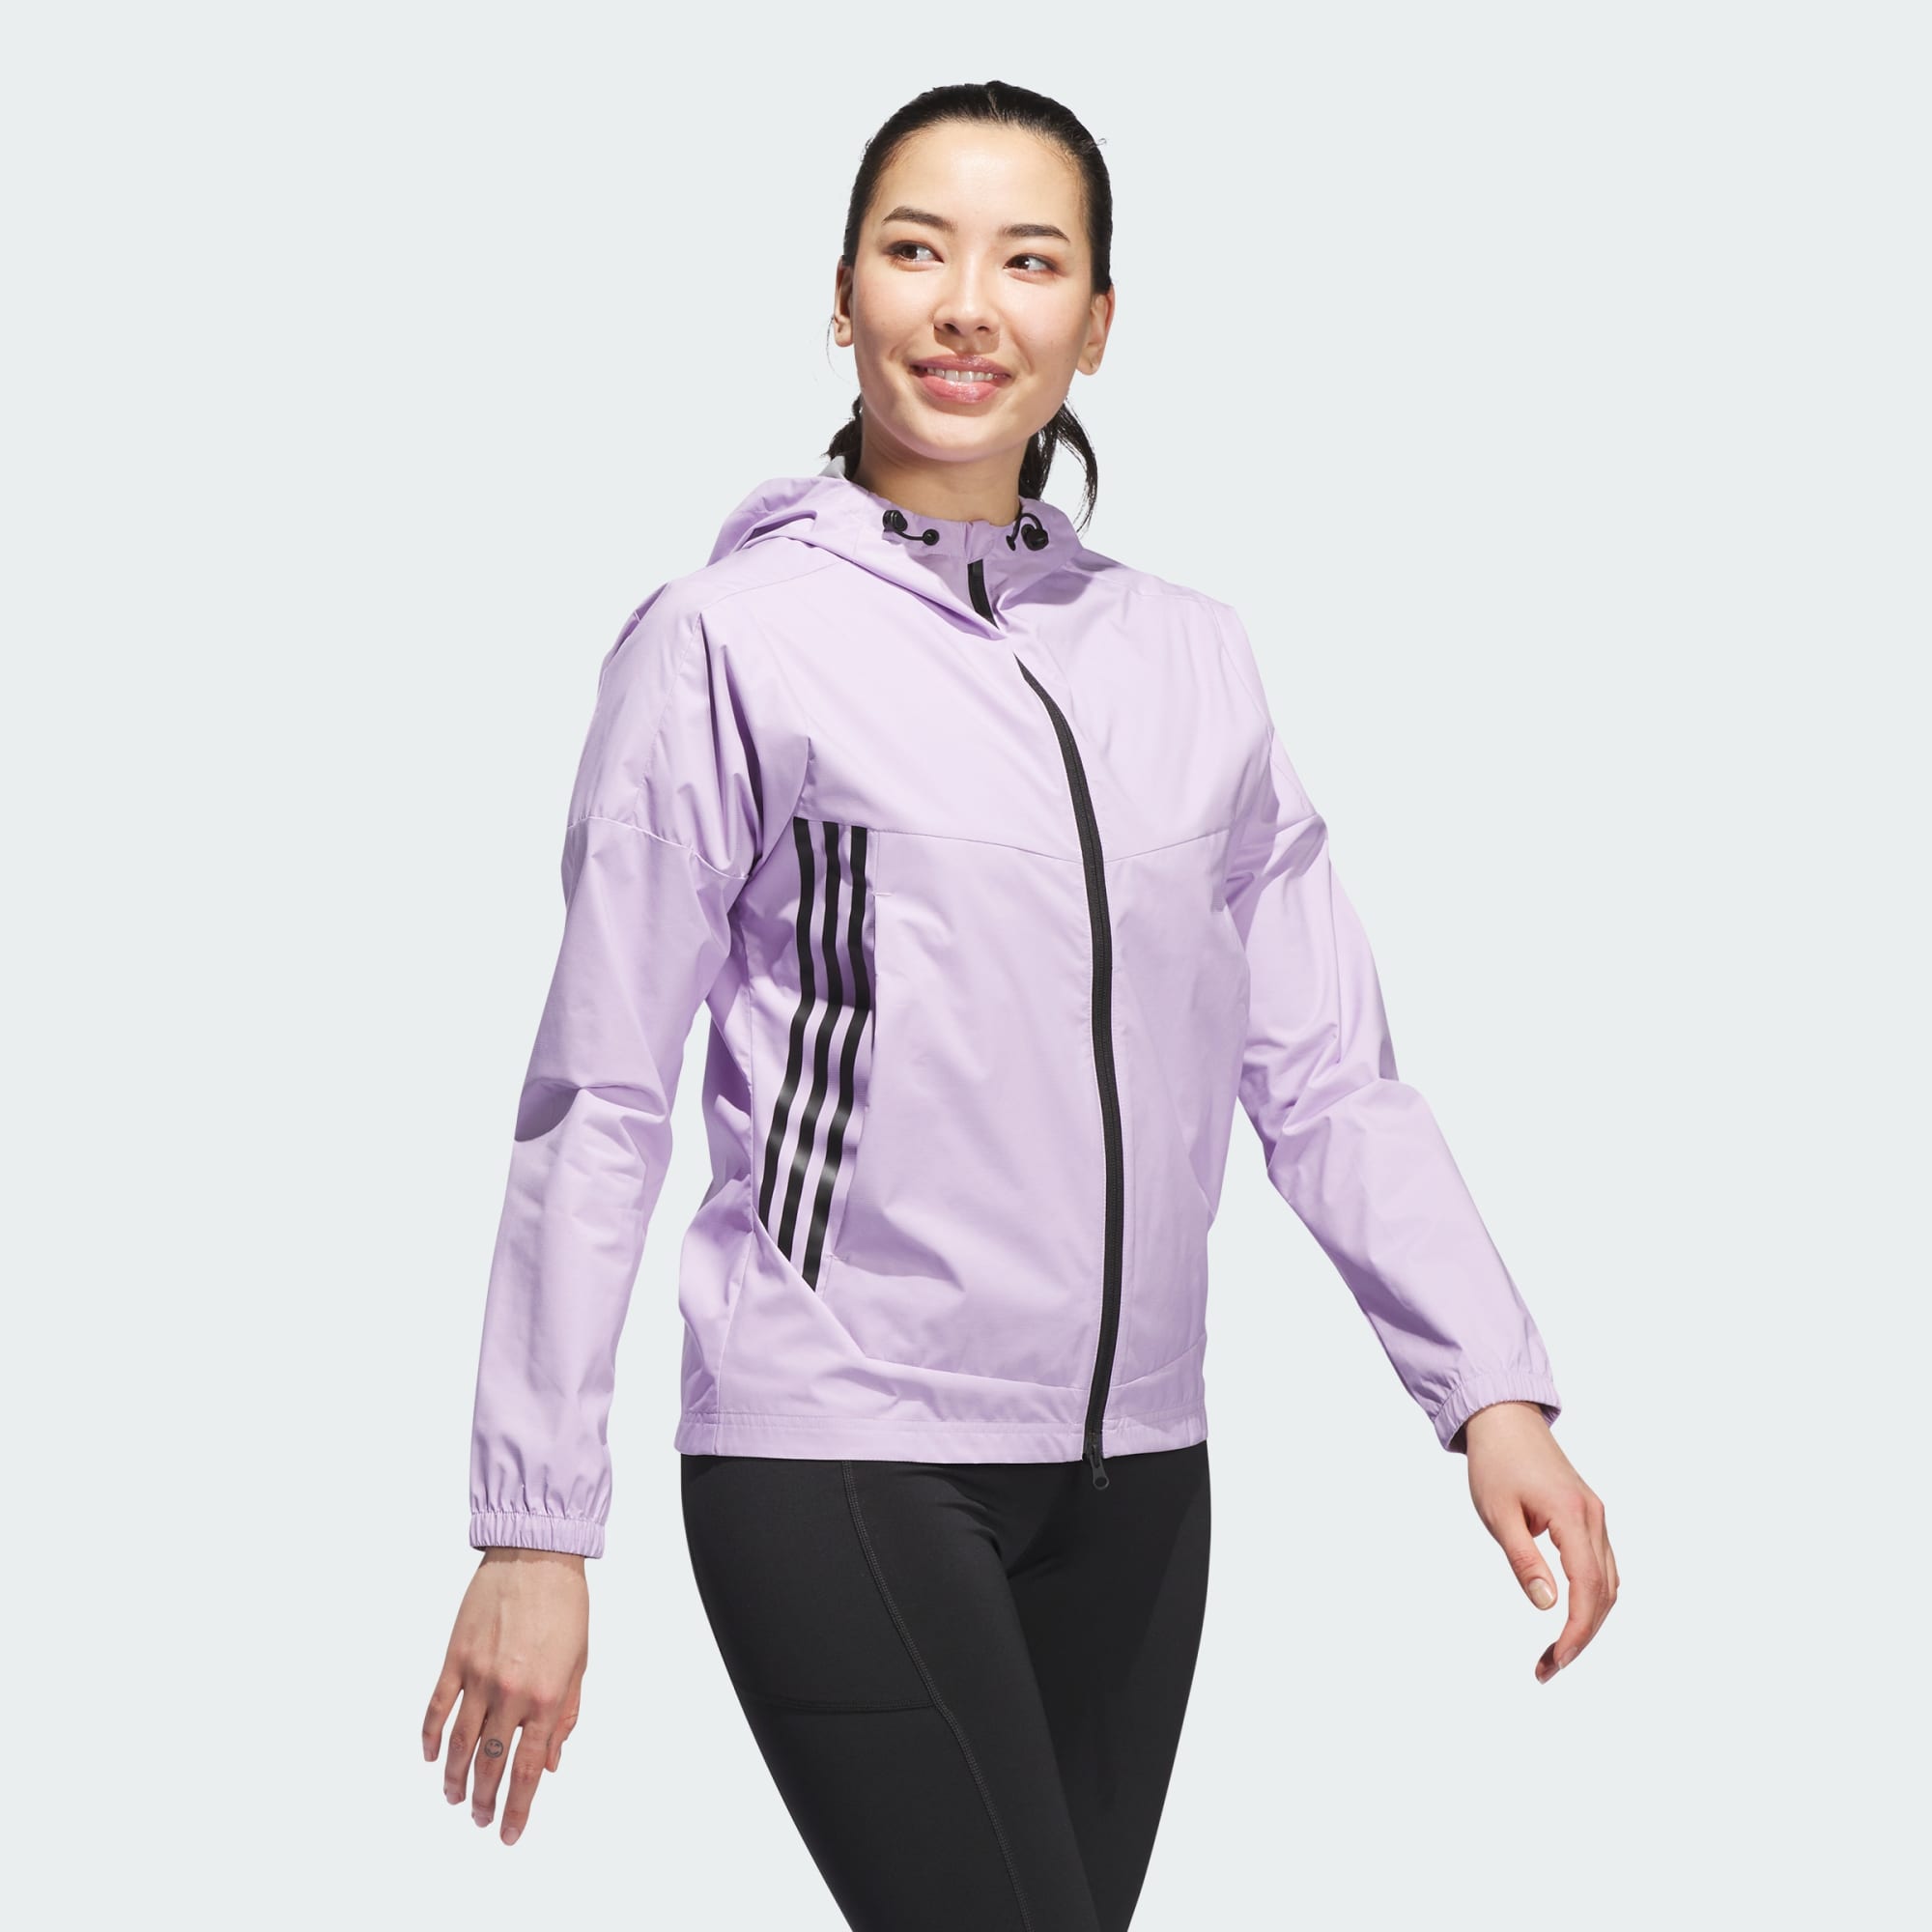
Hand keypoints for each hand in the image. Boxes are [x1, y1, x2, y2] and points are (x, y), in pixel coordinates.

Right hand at [422, 1548, 589, 1843]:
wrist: (538, 1554)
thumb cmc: (564, 1605)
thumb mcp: (579, 1663)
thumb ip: (565, 1716)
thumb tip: (551, 1762)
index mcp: (546, 1696)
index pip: (527, 1769)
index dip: (517, 1808)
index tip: (508, 1833)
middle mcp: (510, 1692)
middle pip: (490, 1764)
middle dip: (485, 1800)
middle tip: (480, 1820)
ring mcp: (478, 1675)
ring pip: (461, 1743)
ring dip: (456, 1778)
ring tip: (455, 1799)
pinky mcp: (454, 1658)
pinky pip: (437, 1707)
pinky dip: (432, 1737)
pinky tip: (432, 1757)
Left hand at [1461, 1401, 1618, 1682]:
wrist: (1504, 1418)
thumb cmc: (1495, 1462)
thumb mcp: (1498, 1514)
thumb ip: (1523, 1560)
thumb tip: (1548, 1606)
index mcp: (1572, 1515)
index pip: (1587, 1588)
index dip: (1576, 1632)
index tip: (1554, 1662)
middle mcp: (1593, 1517)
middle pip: (1603, 1593)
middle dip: (1581, 1636)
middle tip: (1548, 1668)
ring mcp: (1595, 1516)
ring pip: (1608, 1582)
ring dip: (1589, 1620)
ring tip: (1556, 1652)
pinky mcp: (1588, 1515)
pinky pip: (1601, 1565)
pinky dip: (1592, 1597)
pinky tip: (1571, 1617)